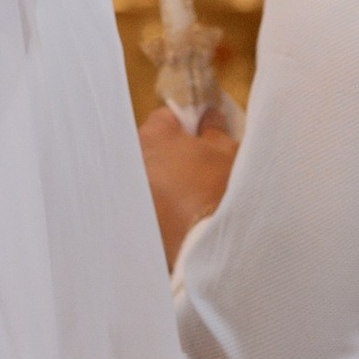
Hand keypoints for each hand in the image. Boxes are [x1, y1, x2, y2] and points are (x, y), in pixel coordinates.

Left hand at [140, 105, 237, 264]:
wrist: (208, 242)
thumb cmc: (218, 189)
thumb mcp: (226, 152)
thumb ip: (214, 129)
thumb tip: (209, 119)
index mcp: (153, 135)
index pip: (166, 116)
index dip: (187, 124)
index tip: (202, 135)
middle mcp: (134, 159)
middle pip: (154, 145)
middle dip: (173, 151)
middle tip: (200, 165)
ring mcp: (131, 189)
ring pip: (150, 173)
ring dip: (166, 178)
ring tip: (193, 193)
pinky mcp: (135, 216)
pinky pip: (149, 200)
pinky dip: (163, 202)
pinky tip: (183, 213)